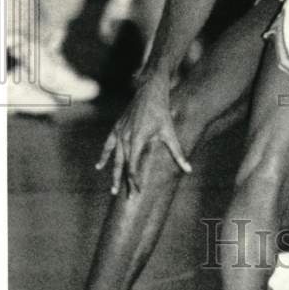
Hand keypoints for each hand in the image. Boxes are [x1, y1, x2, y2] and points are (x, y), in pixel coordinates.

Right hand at [95, 72, 191, 194]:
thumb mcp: (170, 132)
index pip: (133, 167)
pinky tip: (99, 166)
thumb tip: (189, 169)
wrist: (149, 91)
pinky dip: (104, 156)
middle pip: (123, 165)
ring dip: (114, 174)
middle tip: (127, 198)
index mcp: (137, 140)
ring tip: (113, 189)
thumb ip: (178, 153)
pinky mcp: (117, 127)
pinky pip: (108, 145)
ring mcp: (119, 132)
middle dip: (125, 182)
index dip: (135, 181)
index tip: (138, 192)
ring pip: (115, 158)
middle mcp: (125, 138)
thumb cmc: (162, 111)